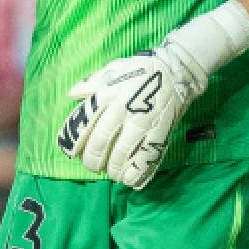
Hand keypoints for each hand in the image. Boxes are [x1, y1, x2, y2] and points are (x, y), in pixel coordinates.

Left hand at [56, 41, 207, 189]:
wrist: (177, 71)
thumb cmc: (141, 70)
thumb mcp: (113, 69)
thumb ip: (91, 83)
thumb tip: (72, 94)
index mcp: (107, 94)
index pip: (84, 122)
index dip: (73, 141)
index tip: (71, 152)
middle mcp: (122, 110)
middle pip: (100, 142)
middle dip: (92, 159)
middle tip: (91, 165)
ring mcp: (142, 123)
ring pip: (120, 153)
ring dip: (112, 168)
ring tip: (110, 172)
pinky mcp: (160, 132)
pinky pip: (146, 157)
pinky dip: (135, 172)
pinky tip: (128, 179)